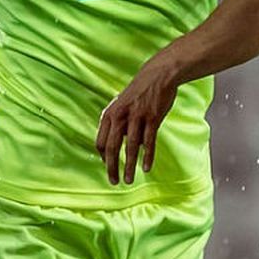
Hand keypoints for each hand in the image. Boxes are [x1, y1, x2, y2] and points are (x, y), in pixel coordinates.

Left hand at [96, 58, 178, 184]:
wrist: (158, 75)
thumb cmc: (139, 92)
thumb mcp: (122, 105)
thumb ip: (117, 125)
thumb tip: (117, 148)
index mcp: (110, 114)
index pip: (101, 142)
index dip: (104, 158)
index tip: (109, 168)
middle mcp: (120, 116)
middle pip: (112, 147)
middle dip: (112, 168)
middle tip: (114, 182)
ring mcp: (137, 116)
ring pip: (131, 147)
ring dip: (129, 166)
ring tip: (129, 180)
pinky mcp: (153, 118)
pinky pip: (149, 142)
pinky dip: (147, 156)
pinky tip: (146, 168)